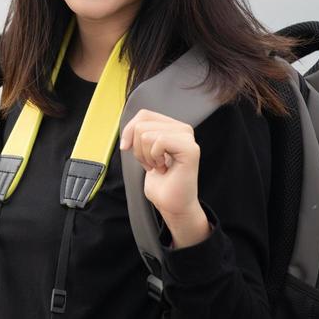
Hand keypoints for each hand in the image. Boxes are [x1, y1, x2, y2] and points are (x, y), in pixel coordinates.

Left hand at [119, 108, 202, 223]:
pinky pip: (160, 141)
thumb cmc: (160, 182)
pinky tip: (164, 168)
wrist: (172, 204)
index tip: (129, 149)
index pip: (143, 114)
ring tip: (158, 166)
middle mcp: (183, 129)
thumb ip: (140, 133)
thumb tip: (128, 128)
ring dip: (146, 156)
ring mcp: (188, 138)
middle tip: (151, 164)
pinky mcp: (190, 148)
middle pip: (142, 123)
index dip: (129, 131)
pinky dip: (155, 158)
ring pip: (147, 133)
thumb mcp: (143, 150)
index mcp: (173, 127)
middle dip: (138, 148)